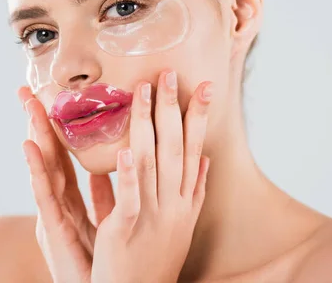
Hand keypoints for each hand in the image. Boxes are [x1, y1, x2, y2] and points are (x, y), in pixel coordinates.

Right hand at [18, 87, 116, 282]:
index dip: (59, 126)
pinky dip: (36, 171)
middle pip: (49, 156)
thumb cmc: (99, 262)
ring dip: (34, 136)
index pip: (65, 156)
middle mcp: (60, 203)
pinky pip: (45, 196)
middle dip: (38, 123)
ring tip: (29, 106)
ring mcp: (52, 215)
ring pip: (43, 168)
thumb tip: (108, 166)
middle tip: (28, 90)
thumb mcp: (102, 221)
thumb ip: (101, 195)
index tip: (53, 97)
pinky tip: (29, 147)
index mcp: (73, 200)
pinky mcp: (51, 230)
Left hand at [91, 70, 211, 282]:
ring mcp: (152, 216)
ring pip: (152, 163)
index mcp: (185, 201)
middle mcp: (174, 204)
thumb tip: (205, 160)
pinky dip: (129, 173)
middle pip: (175, 148)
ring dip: (149, 125)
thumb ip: (193, 190)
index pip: (195, 150)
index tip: (206, 87)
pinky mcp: (126, 231)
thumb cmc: (157, 259)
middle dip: (173, 108)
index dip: (199, 118)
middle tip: (169, 73)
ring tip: (143, 92)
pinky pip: (130, 198)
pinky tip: (126, 148)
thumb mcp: (183, 223)